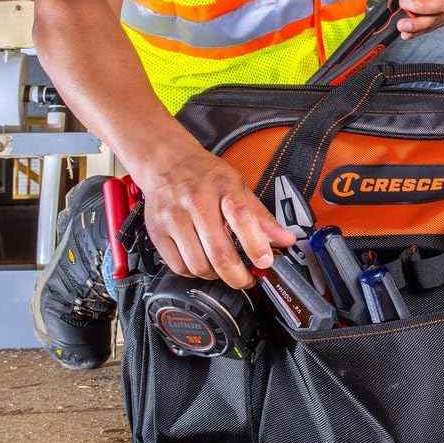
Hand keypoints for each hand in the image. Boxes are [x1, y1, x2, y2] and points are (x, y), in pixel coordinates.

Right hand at [135, 149, 295, 287]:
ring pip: (198, 264)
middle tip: (247, 280)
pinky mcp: (157, 232)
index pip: (241, 217)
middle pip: (219, 251)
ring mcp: (174, 218)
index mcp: (222, 187)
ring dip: (216, 276)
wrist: (166, 162)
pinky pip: (178, 266)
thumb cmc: (205, 175)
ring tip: (224, 271)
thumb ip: (261, 216)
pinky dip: (194, 273)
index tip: (265, 261)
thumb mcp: (238, 186)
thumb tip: (286, 240)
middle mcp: (196, 202)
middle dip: (237, 275)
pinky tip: (203, 265)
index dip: (256, 244)